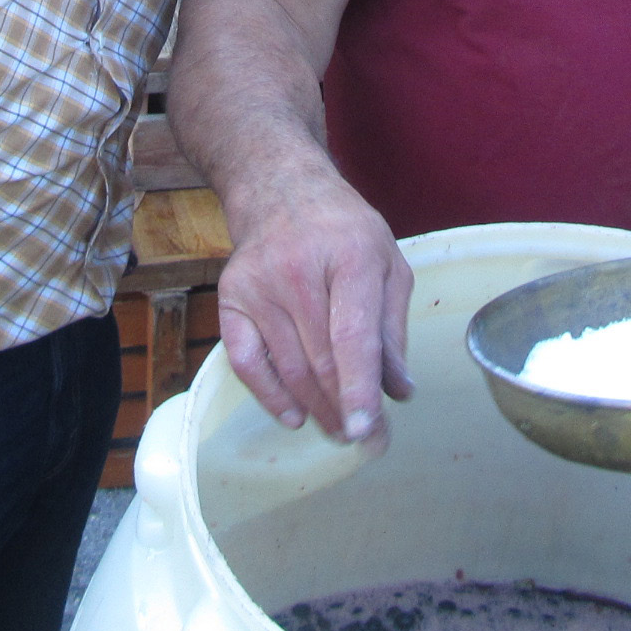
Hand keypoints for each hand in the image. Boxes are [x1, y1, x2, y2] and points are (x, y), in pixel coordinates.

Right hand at [216, 169, 414, 441]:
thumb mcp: (388, 263)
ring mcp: (259, 283)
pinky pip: (244, 360)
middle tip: (365, 441)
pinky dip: (268, 395)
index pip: (353, 336)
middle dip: (344, 410)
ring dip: (314, 409)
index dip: (360, 388)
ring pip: (287, 367)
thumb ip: (393, 328)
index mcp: (352, 256)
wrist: (280, 189)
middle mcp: (299, 270)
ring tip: (337, 431)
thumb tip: (399, 390)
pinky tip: (294, 415)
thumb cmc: (344, 230)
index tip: (367, 429)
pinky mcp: (231, 296)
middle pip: (320, 359)